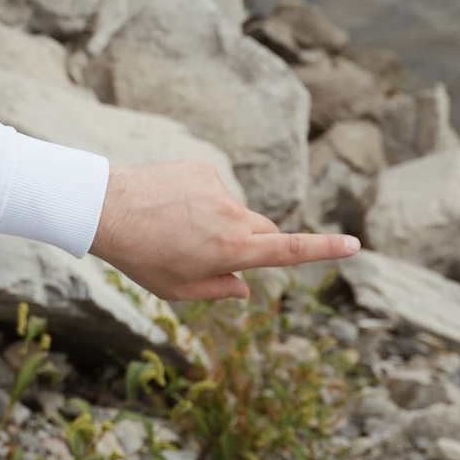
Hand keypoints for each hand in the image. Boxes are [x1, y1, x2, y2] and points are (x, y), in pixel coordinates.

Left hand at [91, 159, 359, 303]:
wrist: (104, 208)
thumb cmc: (139, 256)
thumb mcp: (176, 289)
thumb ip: (218, 290)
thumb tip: (244, 289)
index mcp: (232, 251)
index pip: (289, 250)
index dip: (325, 249)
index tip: (355, 244)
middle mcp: (234, 217)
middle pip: (264, 232)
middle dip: (251, 244)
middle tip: (209, 253)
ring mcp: (220, 189)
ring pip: (235, 211)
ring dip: (218, 221)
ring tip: (174, 227)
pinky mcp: (204, 168)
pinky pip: (214, 189)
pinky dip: (200, 199)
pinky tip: (168, 205)